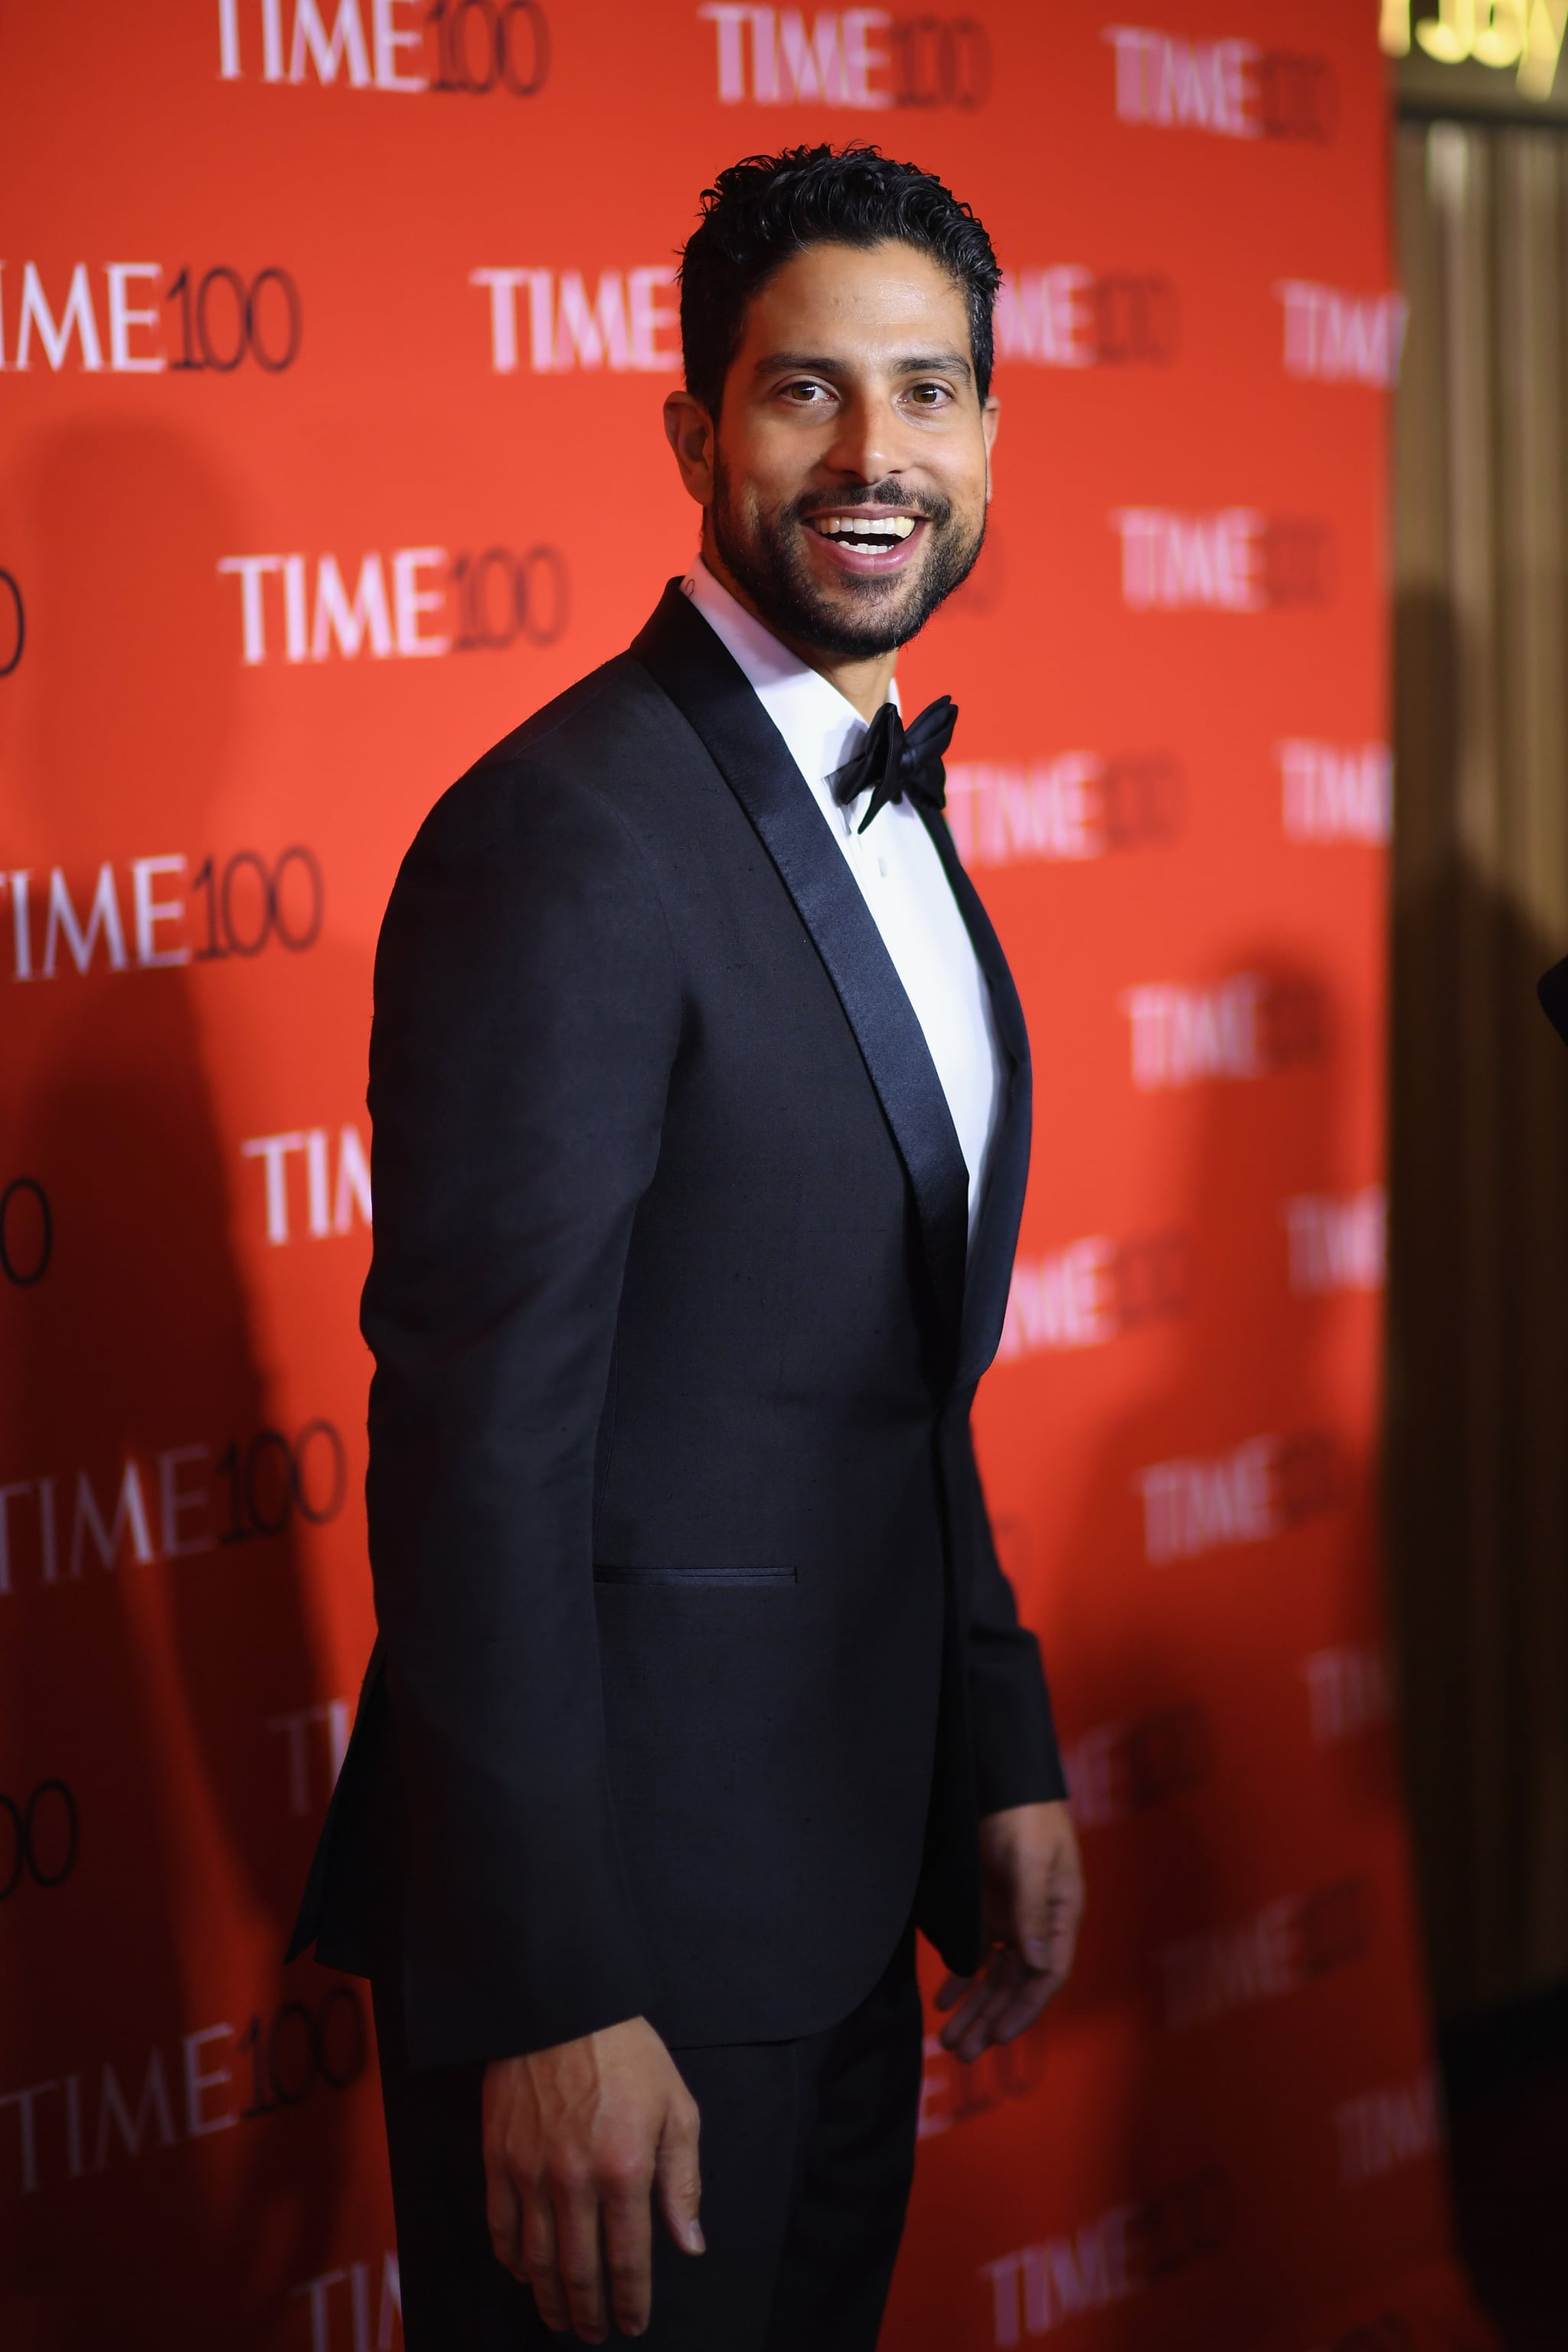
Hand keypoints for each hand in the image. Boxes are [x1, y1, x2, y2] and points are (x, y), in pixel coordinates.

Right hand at [482, 2016, 702, 2341]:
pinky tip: (524, 2274)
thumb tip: (690, 2244)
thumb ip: (683, 2181)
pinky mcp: (498, 2159)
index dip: (632, 2302)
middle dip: (589, 2312)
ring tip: (560, 2318)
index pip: (629, 2261)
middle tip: (594, 2333)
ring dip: (549, 2298)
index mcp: (626, 2171)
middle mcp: (575, 2182)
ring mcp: (531, 2173)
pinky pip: (500, 2227)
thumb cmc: (626, 2052)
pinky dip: (512, 2261)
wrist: (563, 2004)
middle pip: (579, 2271)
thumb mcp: (677, 2107)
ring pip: (537, 2260)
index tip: (633, 2324)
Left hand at [935, 1799, 1083, 2062]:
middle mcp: (1039, 1925)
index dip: (1024, 2009)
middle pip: (1016, 1984)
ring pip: (994, 1976)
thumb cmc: (1027, 1814)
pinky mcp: (988, 1909)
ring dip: (972, 2008)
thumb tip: (1038, 1964)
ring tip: (948, 2040)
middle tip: (962, 2053)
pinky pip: (976, 1953)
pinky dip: (959, 1977)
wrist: (1001, 1779)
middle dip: (989, 2019)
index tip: (999, 2037)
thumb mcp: (1032, 1859)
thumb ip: (1032, 1910)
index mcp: (1062, 1914)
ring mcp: (1012, 1918)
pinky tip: (941, 2000)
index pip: (1047, 1975)